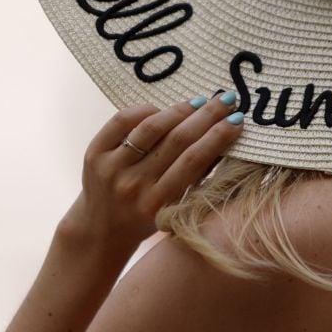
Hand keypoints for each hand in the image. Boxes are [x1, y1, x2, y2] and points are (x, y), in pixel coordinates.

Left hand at [60, 93, 244, 257]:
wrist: (100, 230)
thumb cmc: (147, 219)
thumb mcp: (174, 207)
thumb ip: (195, 177)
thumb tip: (223, 137)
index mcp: (157, 203)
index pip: (193, 161)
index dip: (217, 136)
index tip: (237, 120)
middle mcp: (133, 185)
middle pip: (176, 140)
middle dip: (206, 116)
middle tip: (226, 100)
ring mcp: (111, 168)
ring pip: (150, 128)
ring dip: (180, 110)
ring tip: (199, 101)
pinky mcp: (94, 154)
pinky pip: (122, 121)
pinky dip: (145, 110)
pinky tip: (161, 109)